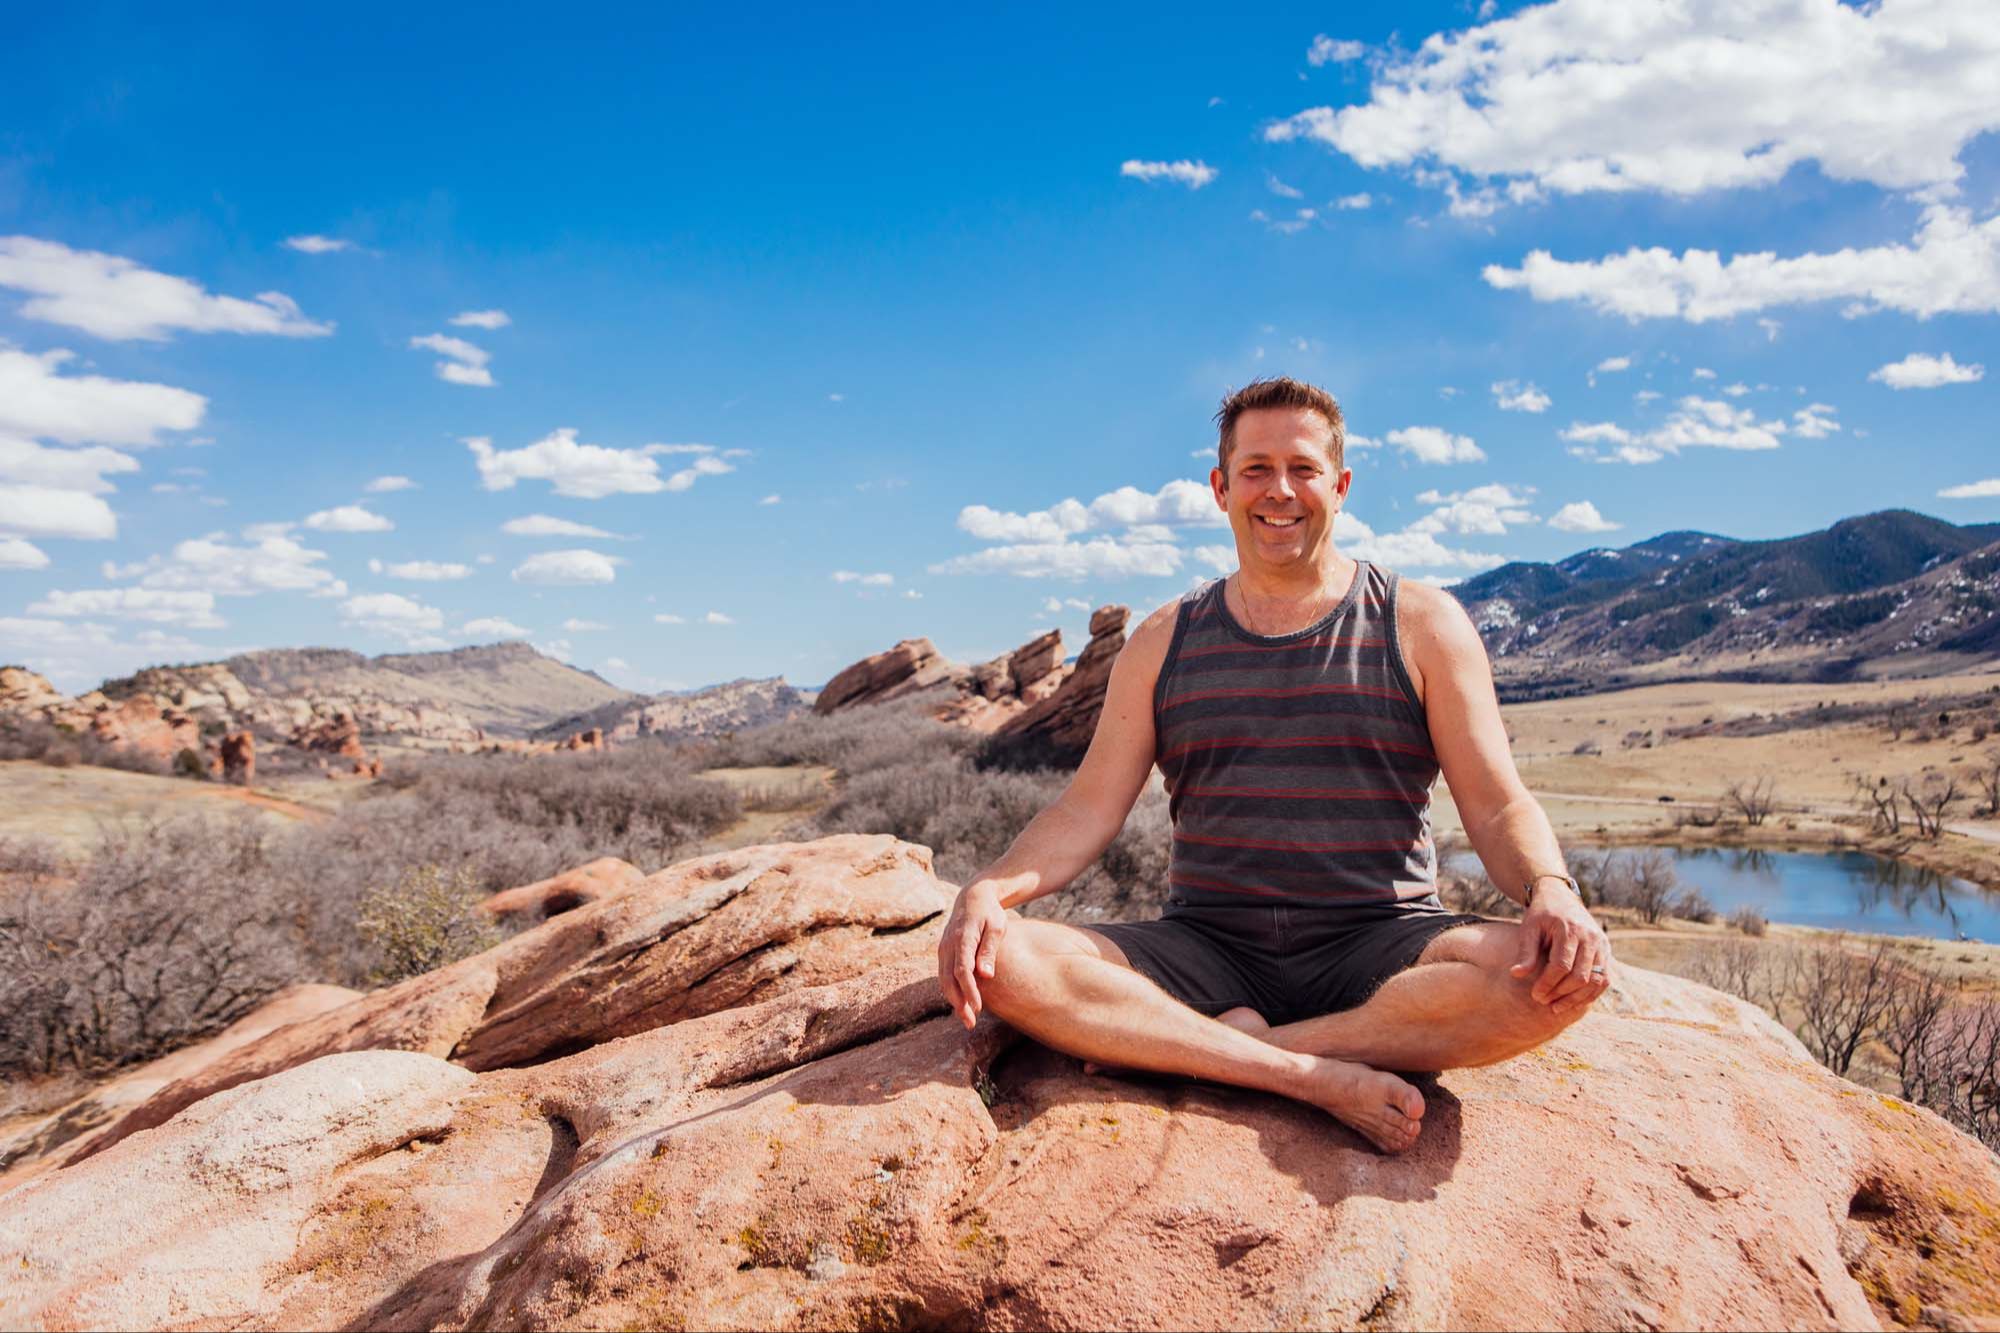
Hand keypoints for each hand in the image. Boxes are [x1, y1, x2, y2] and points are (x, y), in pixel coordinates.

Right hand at [937, 881, 1007, 1028]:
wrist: (973, 897)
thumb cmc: (990, 913)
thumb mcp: (997, 927)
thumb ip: (989, 950)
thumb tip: (985, 975)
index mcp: (962, 938)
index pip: (962, 970)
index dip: (969, 991)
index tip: (978, 1007)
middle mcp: (948, 945)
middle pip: (948, 979)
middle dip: (958, 1003)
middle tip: (970, 1023)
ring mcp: (943, 949)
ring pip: (943, 980)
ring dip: (953, 1001)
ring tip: (967, 1019)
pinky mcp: (943, 952)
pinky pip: (944, 975)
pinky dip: (951, 991)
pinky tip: (961, 1004)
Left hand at [1510, 880, 1611, 1017]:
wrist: (1560, 898)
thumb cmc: (1541, 915)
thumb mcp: (1529, 928)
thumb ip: (1526, 952)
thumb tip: (1516, 975)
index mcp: (1570, 929)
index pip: (1561, 965)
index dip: (1548, 984)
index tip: (1535, 995)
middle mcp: (1591, 937)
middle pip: (1581, 976)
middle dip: (1561, 994)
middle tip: (1543, 1002)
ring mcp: (1602, 944)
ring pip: (1596, 981)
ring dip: (1577, 999)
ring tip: (1556, 1008)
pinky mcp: (1606, 951)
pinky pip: (1604, 979)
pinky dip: (1590, 994)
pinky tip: (1573, 1002)